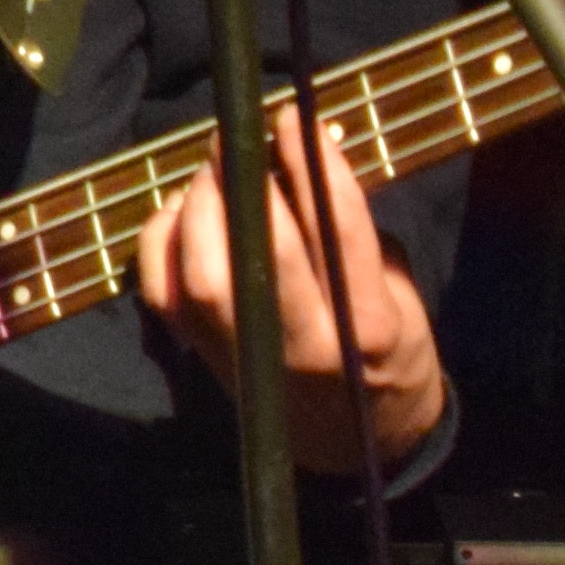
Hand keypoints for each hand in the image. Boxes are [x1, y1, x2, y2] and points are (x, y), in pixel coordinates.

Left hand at [136, 109, 447, 473]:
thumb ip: (357, 232)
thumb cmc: (391, 353)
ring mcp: (247, 355)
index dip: (313, 165)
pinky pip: (162, 290)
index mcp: (370, 325)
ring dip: (201, 205)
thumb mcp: (401, 294)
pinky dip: (162, 240)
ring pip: (202, 270)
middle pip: (261, 249)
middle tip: (241, 137)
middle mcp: (303, 343)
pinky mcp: (203, 356)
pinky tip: (183, 211)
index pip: (337, 230)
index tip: (296, 118)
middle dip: (246, 181)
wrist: (360, 446)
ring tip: (215, 170)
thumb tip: (311, 156)